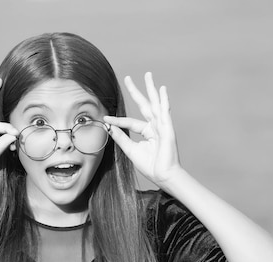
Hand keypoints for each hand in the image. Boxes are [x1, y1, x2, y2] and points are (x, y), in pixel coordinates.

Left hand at [104, 72, 181, 188]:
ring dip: (151, 89)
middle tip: (127, 78)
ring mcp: (162, 126)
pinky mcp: (167, 129)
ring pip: (155, 103)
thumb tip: (109, 127)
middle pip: (144, 105)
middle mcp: (154, 126)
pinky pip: (164, 112)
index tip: (105, 118)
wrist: (162, 175)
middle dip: (136, 91)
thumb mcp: (131, 150)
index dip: (117, 121)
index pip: (129, 122)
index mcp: (147, 132)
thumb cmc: (150, 165)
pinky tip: (162, 89)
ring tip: (148, 75)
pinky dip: (164, 100)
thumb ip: (121, 138)